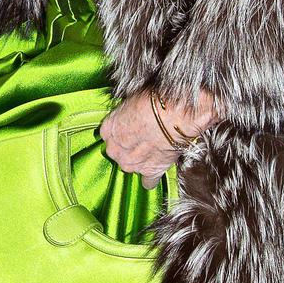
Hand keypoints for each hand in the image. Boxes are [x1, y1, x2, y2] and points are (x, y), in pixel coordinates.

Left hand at [100, 90, 217, 188]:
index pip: (109, 136)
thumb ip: (124, 115)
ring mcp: (131, 164)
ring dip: (140, 161)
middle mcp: (115, 150)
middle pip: (118, 153)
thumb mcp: (130, 101)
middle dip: (129, 148)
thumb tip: (131, 115)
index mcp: (108, 131)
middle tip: (145, 138)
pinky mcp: (150, 172)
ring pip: (132, 166)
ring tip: (155, 148)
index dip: (122, 132)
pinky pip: (148, 182)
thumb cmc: (155, 101)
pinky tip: (157, 170)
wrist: (176, 113)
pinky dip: (152, 178)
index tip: (132, 128)